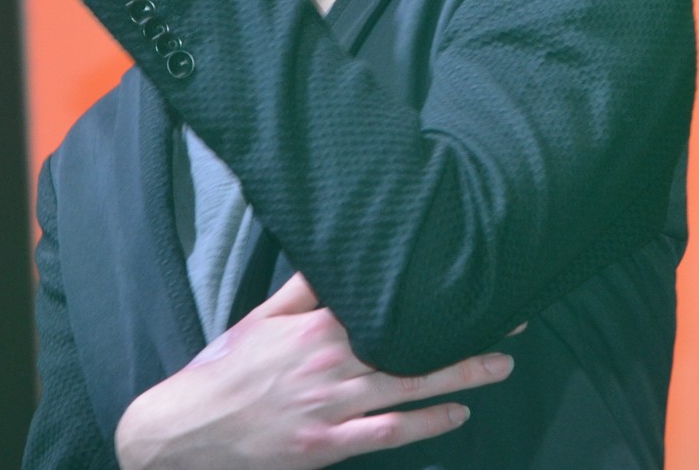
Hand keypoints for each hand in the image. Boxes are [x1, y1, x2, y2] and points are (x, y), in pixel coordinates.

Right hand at [114, 274, 513, 469]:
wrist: (186, 430)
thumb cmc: (225, 369)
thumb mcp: (260, 318)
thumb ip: (304, 287)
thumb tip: (336, 251)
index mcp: (317, 328)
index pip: (387, 306)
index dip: (433, 299)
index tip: (472, 287)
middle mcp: (331, 364)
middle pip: (410, 347)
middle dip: (464, 336)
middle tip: (511, 325)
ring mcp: (331, 408)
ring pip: (408, 388)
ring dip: (459, 377)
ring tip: (500, 366)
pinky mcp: (327, 445)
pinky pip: (388, 433)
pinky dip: (427, 425)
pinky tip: (458, 415)